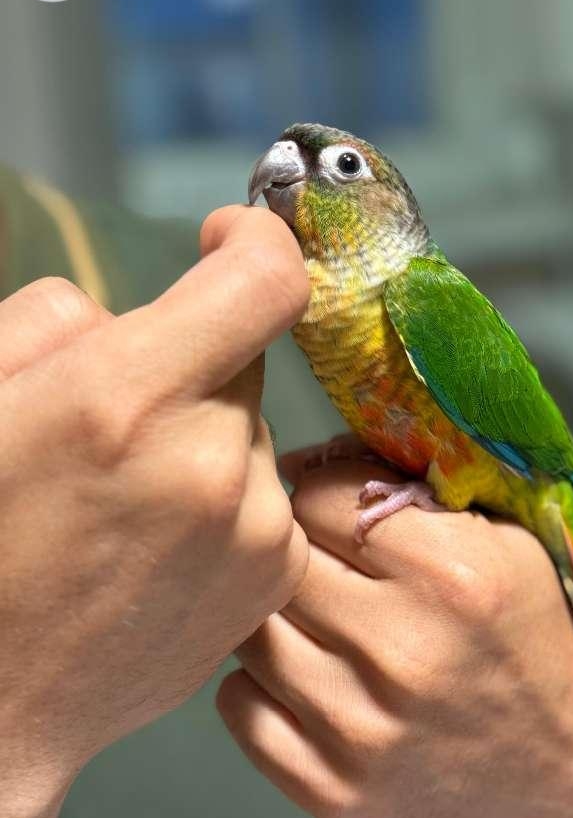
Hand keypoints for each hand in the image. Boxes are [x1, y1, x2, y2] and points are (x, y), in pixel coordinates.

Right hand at [0, 206, 308, 799]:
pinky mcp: (274, 579)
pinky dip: (226, 499)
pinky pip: (267, 496)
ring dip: (204, 439)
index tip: (223, 238)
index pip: (265, 281)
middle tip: (118, 423)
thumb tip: (123, 319)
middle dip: (189, 366)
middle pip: (243, 359)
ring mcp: (256, 530)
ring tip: (127, 505)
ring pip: (249, 431)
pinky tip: (158, 546)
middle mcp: (212, 464)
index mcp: (125, 401)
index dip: (254, 239)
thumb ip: (54, 323)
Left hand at [217, 451, 572, 817]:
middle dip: (297, 551)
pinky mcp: (333, 792)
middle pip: (283, 564)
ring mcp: (364, 731)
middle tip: (321, 564)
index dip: (321, 495)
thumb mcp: (499, 538)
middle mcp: (404, 653)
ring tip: (315, 620)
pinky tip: (304, 677)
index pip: (321, 499)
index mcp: (451, 575)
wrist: (554, 763)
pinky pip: (238, 708)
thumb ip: (406, 488)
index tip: (333, 511)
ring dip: (274, 617)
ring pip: (252, 633)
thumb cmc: (520, 632)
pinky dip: (258, 685)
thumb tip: (294, 463)